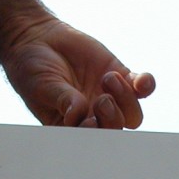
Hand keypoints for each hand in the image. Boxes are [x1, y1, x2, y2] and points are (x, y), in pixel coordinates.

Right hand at [0, 16, 154, 129]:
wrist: (37, 38)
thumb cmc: (31, 68)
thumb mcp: (43, 86)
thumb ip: (63, 100)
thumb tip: (78, 114)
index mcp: (73, 127)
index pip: (92, 141)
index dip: (96, 135)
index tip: (89, 121)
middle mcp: (94, 117)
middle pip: (116, 130)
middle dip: (113, 118)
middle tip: (101, 100)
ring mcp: (109, 98)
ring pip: (133, 114)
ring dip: (126, 99)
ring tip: (109, 78)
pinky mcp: (119, 76)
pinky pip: (142, 87)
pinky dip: (146, 85)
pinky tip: (142, 80)